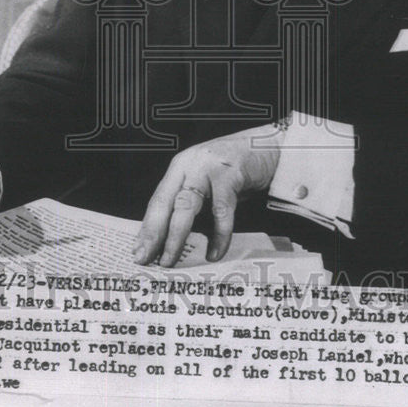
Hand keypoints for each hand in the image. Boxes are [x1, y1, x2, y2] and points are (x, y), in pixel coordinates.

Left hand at [132, 124, 283, 266]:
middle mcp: (190, 165)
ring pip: (186, 205)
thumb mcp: (207, 182)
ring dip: (177, 236)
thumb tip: (175, 240)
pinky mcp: (230, 175)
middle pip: (166, 202)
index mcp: (180, 168)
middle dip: (154, 233)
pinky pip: (221, 211)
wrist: (269, 147)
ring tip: (170, 259)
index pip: (158, 200)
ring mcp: (208, 168)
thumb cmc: (237, 169)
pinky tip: (214, 252)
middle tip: (145, 258)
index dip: (147, 227)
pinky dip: (218, 235)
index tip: (138, 252)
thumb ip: (193, 203)